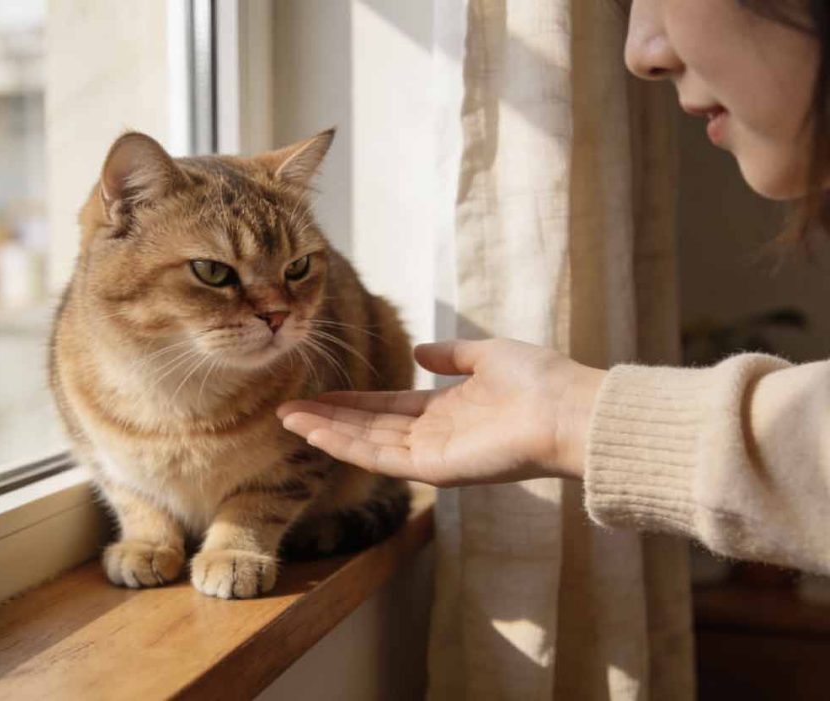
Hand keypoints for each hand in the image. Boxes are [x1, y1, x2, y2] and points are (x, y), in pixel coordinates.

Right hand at [277, 339, 604, 486]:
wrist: (568, 409)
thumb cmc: (539, 380)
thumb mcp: (487, 356)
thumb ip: (452, 355)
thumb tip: (420, 349)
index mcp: (445, 410)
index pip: (386, 407)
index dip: (351, 400)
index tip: (318, 392)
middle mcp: (433, 436)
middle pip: (368, 427)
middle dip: (328, 418)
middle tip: (286, 408)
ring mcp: (432, 456)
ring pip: (367, 444)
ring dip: (327, 432)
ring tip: (290, 419)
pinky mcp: (434, 470)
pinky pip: (381, 457)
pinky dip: (347, 447)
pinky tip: (318, 434)